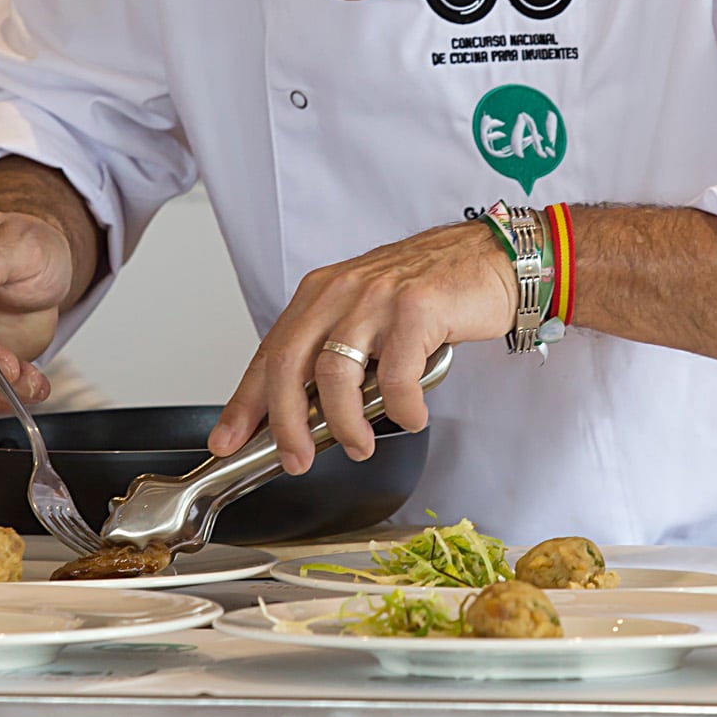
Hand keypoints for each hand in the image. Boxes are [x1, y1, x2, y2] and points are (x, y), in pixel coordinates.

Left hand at [208, 222, 514, 474]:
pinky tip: (411, 416)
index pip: (269, 352)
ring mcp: (377, 298)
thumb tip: (306, 415)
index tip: (226, 439)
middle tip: (296, 459)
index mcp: (321, 294)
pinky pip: (397, 377)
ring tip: (360, 446)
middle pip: (290, 365)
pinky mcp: (417, 309)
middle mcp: (341, 292)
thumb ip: (337, 352)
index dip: (244, 401)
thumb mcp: (368, 314)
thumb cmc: (431, 291)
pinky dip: (402, 409)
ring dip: (345, 425)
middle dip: (286, 424)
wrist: (490, 258)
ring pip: (337, 375)